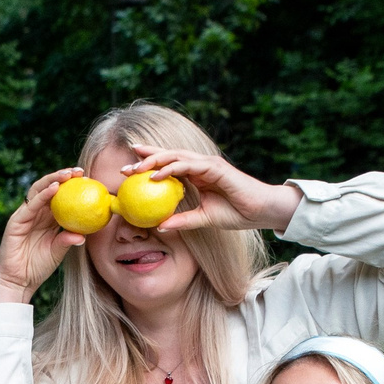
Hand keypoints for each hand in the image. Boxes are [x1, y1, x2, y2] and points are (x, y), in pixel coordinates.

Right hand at [0, 168, 91, 305]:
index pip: (60, 197)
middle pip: (49, 188)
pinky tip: (54, 188)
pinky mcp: (16, 221)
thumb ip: (67, 240)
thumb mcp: (57, 252)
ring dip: (53, 180)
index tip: (88, 180)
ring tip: (68, 174)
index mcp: (47, 219)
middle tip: (79, 171)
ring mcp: (25, 215)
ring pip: (38, 191)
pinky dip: (42, 195)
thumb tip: (84, 235)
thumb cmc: (37, 267)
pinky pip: (30, 205)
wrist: (17, 281)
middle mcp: (36, 213)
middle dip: (63, 177)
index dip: (72, 187)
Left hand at [121, 144, 300, 236]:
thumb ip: (182, 221)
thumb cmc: (237, 213)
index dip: (148, 164)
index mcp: (196, 174)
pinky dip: (170, 169)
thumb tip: (160, 226)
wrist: (260, 211)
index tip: (128, 172)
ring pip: (175, 156)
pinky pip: (187, 166)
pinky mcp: (214, 168)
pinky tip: (155, 176)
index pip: (168, 164)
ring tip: (135, 169)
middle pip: (167, 156)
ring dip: (153, 161)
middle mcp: (200, 165)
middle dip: (144, 159)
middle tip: (123, 168)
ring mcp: (207, 164)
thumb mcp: (203, 219)